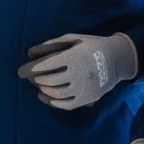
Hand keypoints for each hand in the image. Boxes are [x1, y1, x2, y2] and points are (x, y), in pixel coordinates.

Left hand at [17, 32, 136, 109]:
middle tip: (33, 78)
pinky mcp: (87, 98)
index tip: (26, 69)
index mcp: (75, 57)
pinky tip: (46, 97)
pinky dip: (54, 102)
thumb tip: (32, 52)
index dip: (35, 68)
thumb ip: (54, 43)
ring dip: (44, 90)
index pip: (49, 64)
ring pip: (57, 94)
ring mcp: (83, 88)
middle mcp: (79, 74)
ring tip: (40, 85)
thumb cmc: (92, 46)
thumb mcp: (75, 38)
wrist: (117, 59)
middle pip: (51, 80)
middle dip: (38, 79)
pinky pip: (67, 104)